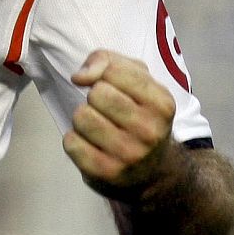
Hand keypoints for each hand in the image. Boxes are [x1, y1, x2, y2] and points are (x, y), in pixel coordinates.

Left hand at [63, 49, 178, 202]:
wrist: (152, 172)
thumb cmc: (138, 115)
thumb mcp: (137, 81)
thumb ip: (107, 61)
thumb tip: (79, 77)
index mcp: (162, 103)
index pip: (113, 70)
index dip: (103, 75)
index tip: (110, 86)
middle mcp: (150, 131)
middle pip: (97, 94)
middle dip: (94, 98)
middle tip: (104, 110)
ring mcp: (129, 155)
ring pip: (81, 116)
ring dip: (82, 119)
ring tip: (97, 128)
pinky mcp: (107, 173)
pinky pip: (71, 142)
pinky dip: (74, 140)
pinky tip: (90, 145)